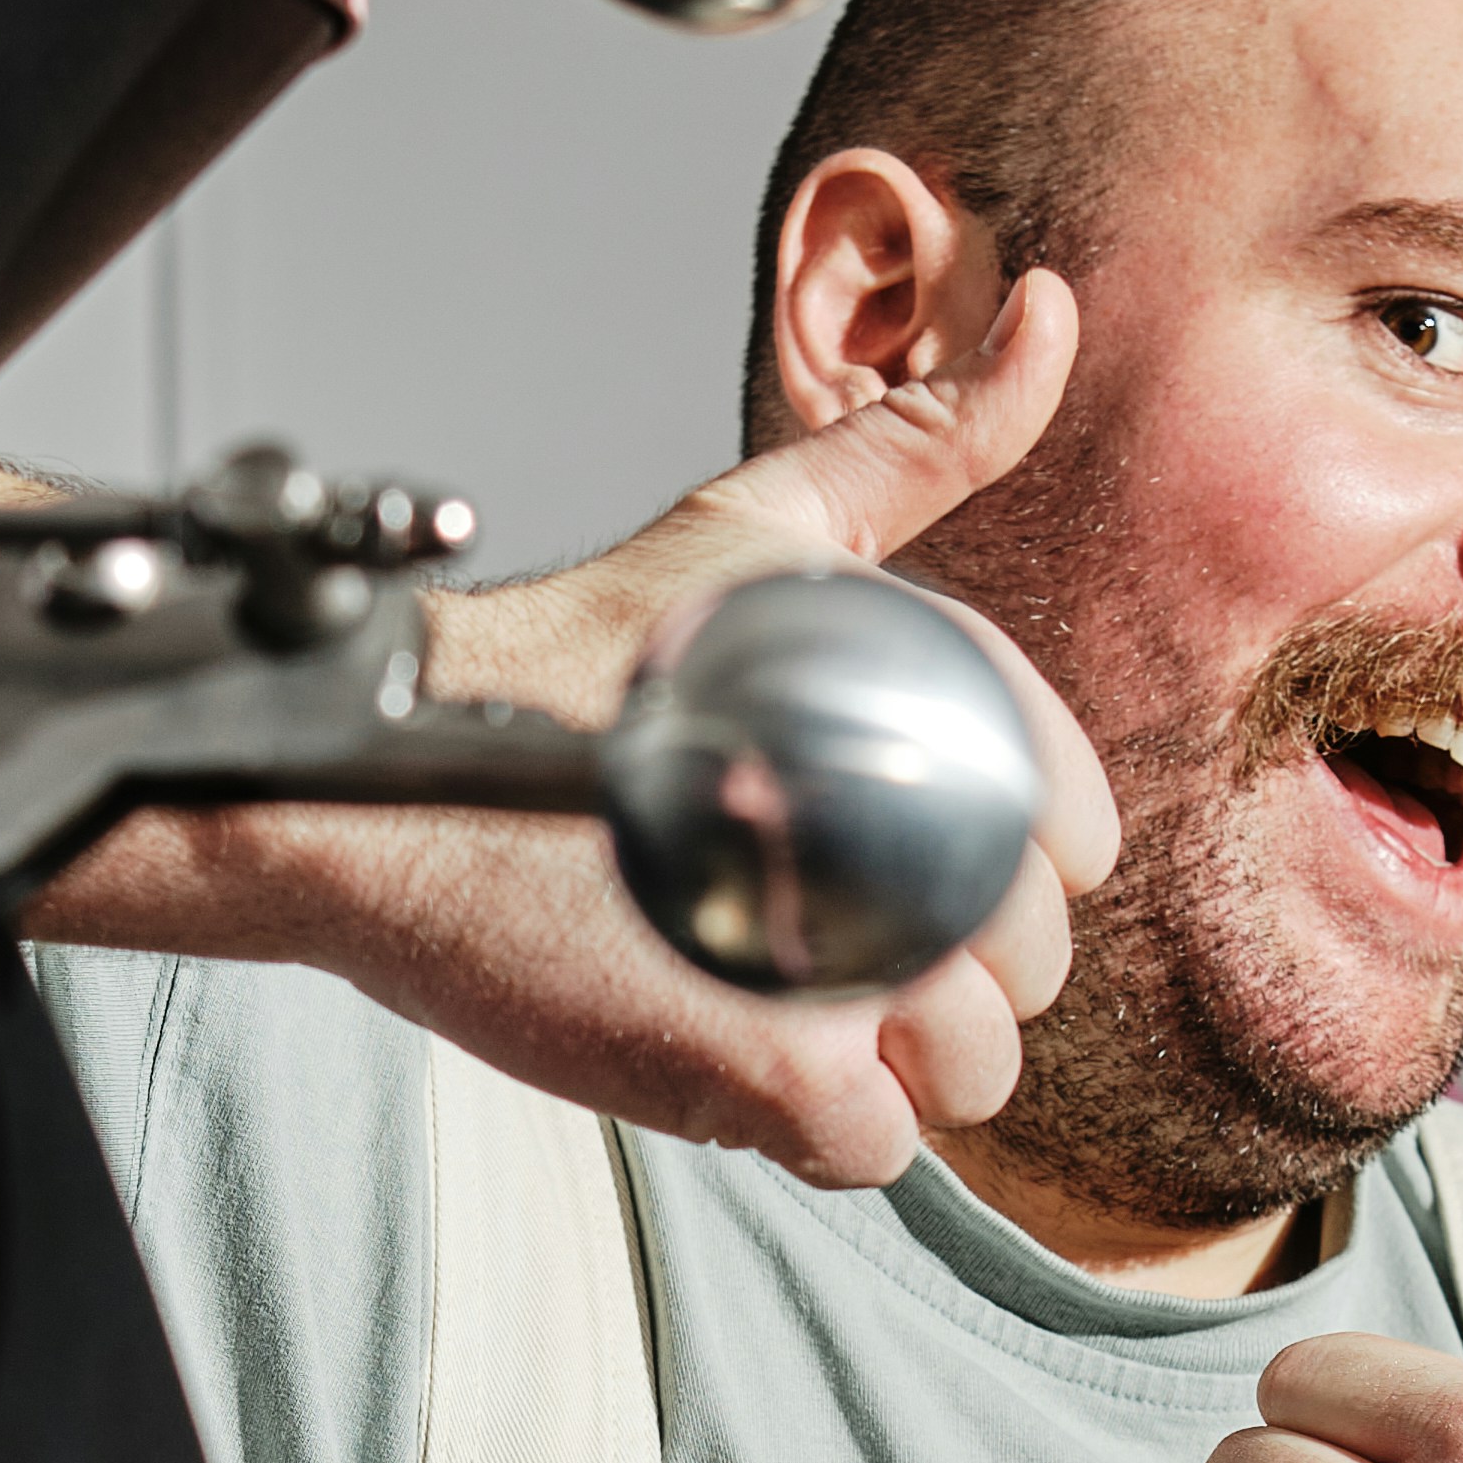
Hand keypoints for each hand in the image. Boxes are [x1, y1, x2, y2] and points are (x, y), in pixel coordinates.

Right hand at [408, 269, 1114, 1181]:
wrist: (392, 785)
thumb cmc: (577, 663)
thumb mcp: (765, 521)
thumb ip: (919, 439)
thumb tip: (1049, 313)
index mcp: (927, 698)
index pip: (1070, 824)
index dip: (1006, 858)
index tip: (902, 851)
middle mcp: (907, 834)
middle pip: (1026, 966)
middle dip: (944, 966)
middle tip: (816, 930)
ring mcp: (847, 968)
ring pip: (968, 1075)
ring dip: (893, 1060)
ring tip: (787, 998)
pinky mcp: (772, 1078)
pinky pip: (873, 1149)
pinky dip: (819, 1123)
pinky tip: (744, 1051)